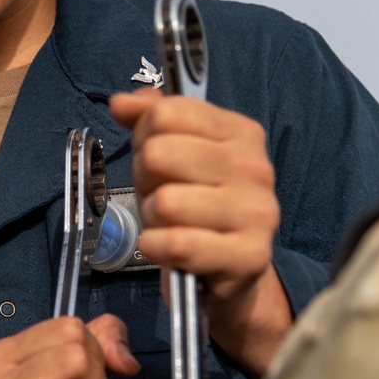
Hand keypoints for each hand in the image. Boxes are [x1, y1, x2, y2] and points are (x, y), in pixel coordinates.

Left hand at [109, 90, 290, 376]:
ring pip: (165, 202)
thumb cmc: (199, 209)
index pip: (167, 113)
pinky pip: (176, 243)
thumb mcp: (176, 156)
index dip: (145, 137)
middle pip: (159, 154)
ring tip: (168, 226)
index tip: (155, 160)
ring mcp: (257, 213)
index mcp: (241, 133)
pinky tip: (167, 249)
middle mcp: (256, 167)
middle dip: (145, 180)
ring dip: (151, 220)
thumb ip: (150, 120)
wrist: (233, 275)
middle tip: (160, 198)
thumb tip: (121, 102)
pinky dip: (156, 248)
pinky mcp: (248, 256)